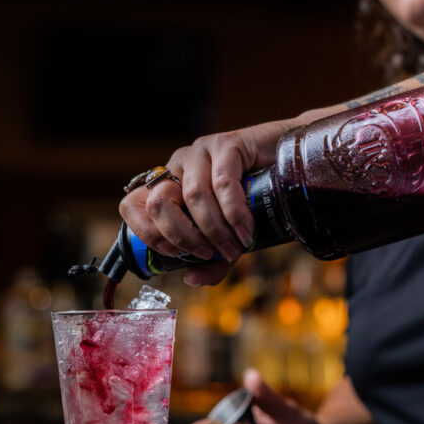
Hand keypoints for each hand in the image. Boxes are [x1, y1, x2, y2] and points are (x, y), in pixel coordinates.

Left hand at [119, 121, 288, 285]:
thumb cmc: (256, 201)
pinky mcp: (226, 144)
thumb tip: (192, 279)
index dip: (148, 234)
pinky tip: (246, 230)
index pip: (132, 205)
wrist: (291, 167)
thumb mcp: (229, 239)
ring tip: (234, 247)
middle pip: (159, 203)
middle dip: (183, 237)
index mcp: (168, 187)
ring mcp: (200, 153)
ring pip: (193, 196)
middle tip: (209, 254)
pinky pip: (223, 184)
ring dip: (214, 230)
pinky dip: (234, 214)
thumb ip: (212, 263)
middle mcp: (177, 167)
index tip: (175, 255)